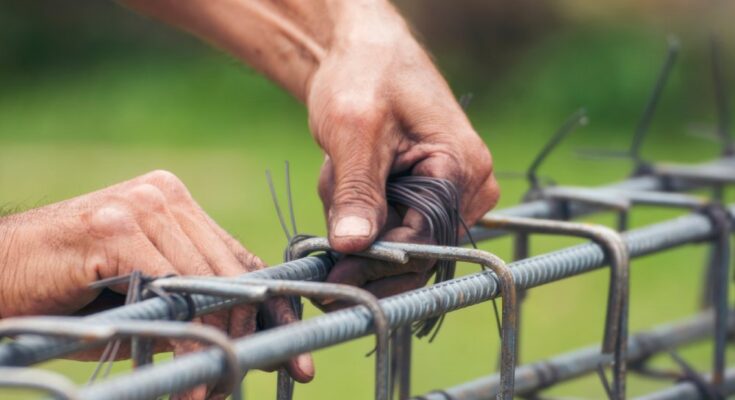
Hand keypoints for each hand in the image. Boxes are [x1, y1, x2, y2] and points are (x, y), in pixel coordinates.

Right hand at [0, 170, 313, 396]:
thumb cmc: (66, 295)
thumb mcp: (143, 301)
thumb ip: (193, 306)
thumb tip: (252, 340)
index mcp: (175, 203)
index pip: (240, 257)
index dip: (273, 305)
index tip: (297, 351)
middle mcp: (164, 195)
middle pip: (231, 268)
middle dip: (253, 327)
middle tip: (267, 372)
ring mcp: (140, 205)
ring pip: (206, 280)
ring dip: (216, 340)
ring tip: (214, 390)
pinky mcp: (114, 227)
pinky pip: (169, 285)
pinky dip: (182, 333)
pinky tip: (186, 373)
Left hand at [120, 0, 498, 299]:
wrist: (365, 52)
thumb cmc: (364, 75)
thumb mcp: (353, 131)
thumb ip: (356, 191)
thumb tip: (353, 248)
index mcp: (461, 168)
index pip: (425, 242)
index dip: (377, 264)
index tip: (331, 278)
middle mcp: (471, 187)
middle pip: (416, 249)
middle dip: (365, 236)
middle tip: (328, 204)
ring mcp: (455, 192)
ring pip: (402, 240)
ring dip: (361, 220)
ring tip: (339, 173)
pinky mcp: (434, 194)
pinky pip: (397, 225)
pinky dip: (364, 211)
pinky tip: (348, 175)